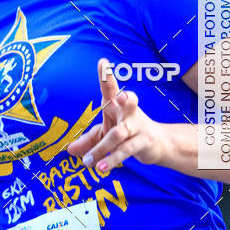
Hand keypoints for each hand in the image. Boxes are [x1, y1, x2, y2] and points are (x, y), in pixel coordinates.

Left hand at [66, 57, 169, 171]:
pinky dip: (112, 159)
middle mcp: (129, 111)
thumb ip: (88, 140)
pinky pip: (125, 150)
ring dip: (102, 148)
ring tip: (88, 161)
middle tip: (125, 96)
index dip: (107, 75)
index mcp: (117, 104)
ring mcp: (137, 126)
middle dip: (127, 98)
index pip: (111, 88)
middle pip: (128, 102)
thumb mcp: (105, 134)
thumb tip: (70, 150)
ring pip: (119, 134)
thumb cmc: (127, 133)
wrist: (159, 144)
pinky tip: (101, 167)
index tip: (103, 62)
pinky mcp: (142, 142)